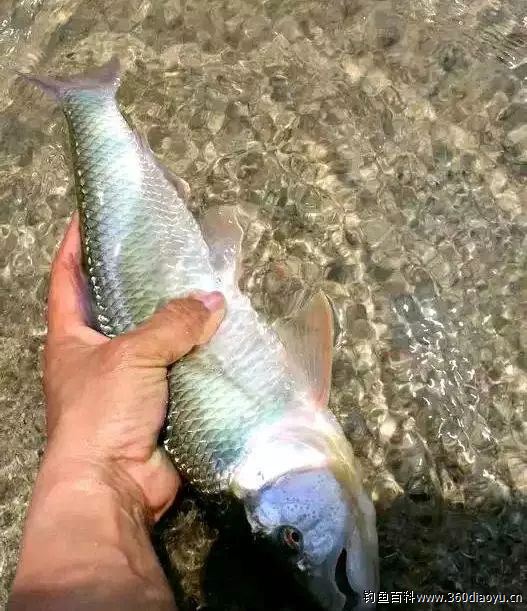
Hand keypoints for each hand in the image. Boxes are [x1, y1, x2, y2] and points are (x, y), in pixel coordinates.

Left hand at [43, 212, 224, 521]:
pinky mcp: (159, 402)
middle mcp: (98, 354)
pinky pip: (182, 368)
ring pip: (157, 337)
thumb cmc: (102, 411)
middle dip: (139, 278)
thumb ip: (172, 324)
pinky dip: (199, 353)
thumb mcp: (131, 355)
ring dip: (179, 318)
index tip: (91, 214)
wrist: (114, 483)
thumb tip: (213, 300)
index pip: (67, 277)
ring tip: (205, 285)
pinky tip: (223, 334)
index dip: (76, 243)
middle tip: (169, 247)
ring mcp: (130, 380)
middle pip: (118, 304)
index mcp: (72, 336)